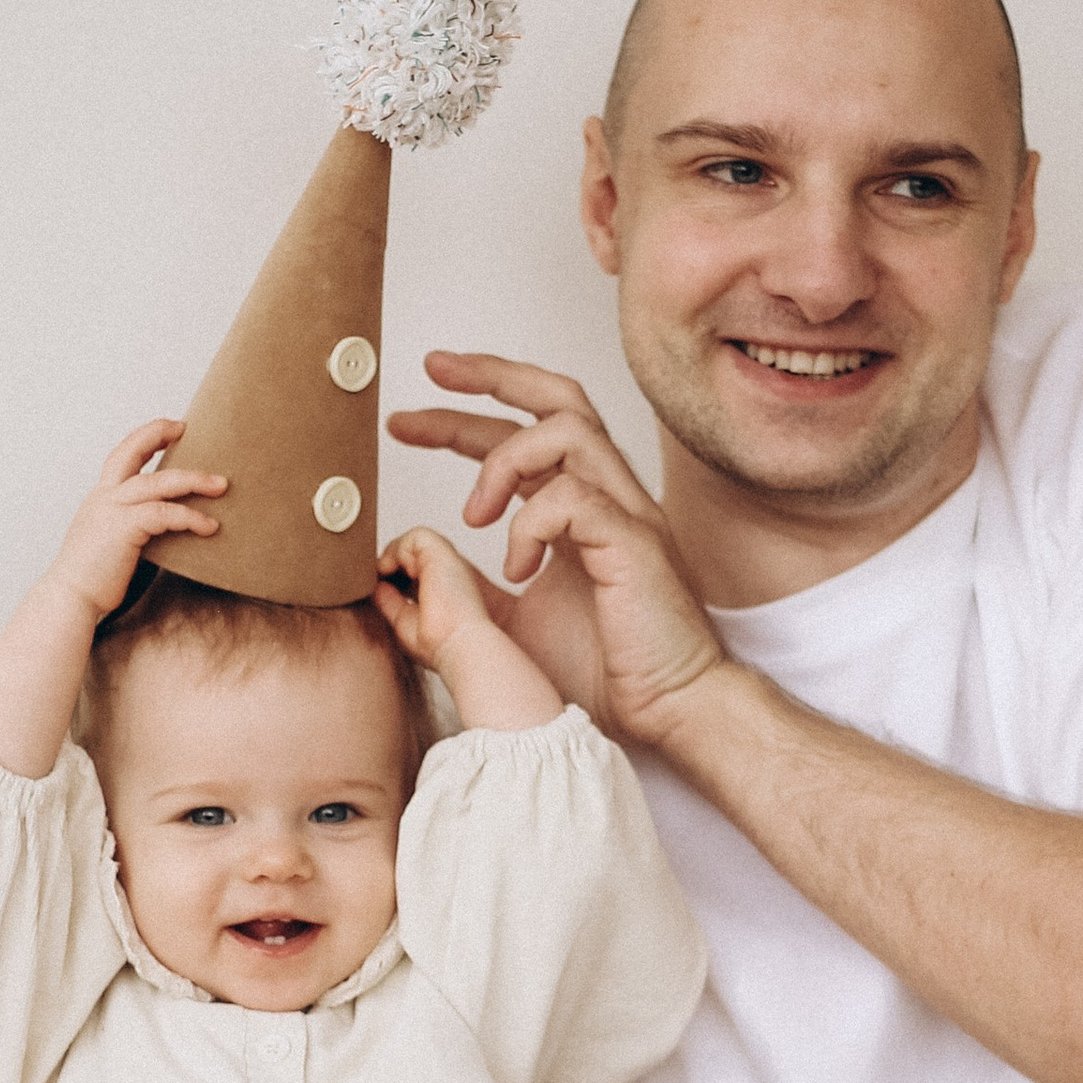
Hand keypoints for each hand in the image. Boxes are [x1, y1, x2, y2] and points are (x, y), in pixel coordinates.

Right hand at [46, 418, 227, 624]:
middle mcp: (104, 498)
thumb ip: (133, 528)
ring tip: (221, 485)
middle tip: (185, 427)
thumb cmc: (94, 580)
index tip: (169, 430)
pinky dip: (189, 517)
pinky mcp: (123, 529)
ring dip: (193, 479)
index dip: (144, 440)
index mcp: (100, 500)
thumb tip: (166, 528)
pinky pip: (164, 513)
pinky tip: (209, 526)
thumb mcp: (112, 543)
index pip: (121, 458)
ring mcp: (112, 510)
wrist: (69, 599)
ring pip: (157, 481)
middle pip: (130, 450)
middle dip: (158, 433)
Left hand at [387, 358, 728, 748]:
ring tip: (473, 516)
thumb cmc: (609, 670)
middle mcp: (608, 496)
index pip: (526, 433)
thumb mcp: (514, 620)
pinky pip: (574, 497)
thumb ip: (475, 584)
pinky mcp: (635, 542)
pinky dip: (530, 525)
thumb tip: (422, 566)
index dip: (467, 415)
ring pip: (569, 430)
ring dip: (504, 460)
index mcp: (580, 509)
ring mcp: (627, 513)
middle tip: (430, 372)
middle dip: (489, 377)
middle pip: (556, 399)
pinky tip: (517, 569)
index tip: (410, 416)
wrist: (672, 709)